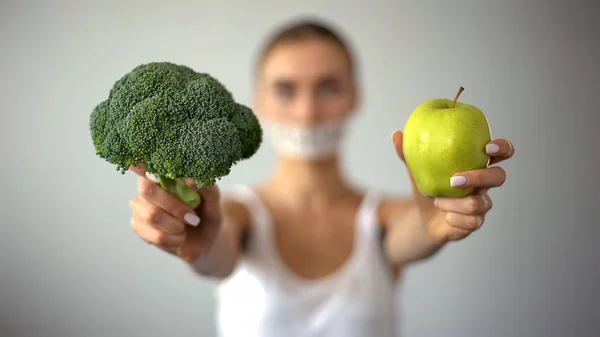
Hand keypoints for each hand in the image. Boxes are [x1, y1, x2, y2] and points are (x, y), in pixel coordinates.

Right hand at [128, 164, 222, 261]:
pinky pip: (154, 235)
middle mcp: (148, 186)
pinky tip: (178, 237)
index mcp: (166, 174)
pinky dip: (173, 239)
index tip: (136, 163)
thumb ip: (206, 188)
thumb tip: (190, 179)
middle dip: (174, 207)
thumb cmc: (207, 214)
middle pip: (148, 190)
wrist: (204, 240)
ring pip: (152, 215)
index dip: (139, 163)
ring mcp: (139, 206)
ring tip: (185, 227)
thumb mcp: (214, 201)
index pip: (146, 163)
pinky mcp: (138, 225)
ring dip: (176, 226)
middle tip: (192, 217)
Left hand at [392, 131, 514, 241]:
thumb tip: (396, 134)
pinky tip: (444, 215)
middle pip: (499, 176)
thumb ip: (408, 153)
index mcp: (476, 164)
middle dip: (479, 177)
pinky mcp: (475, 222)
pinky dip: (454, 218)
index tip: (486, 147)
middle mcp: (485, 184)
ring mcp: (482, 204)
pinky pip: (472, 222)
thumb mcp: (416, 169)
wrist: (422, 216)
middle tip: (454, 179)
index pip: (502, 152)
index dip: (502, 147)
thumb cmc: (426, 185)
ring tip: (437, 200)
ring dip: (456, 203)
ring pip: (481, 204)